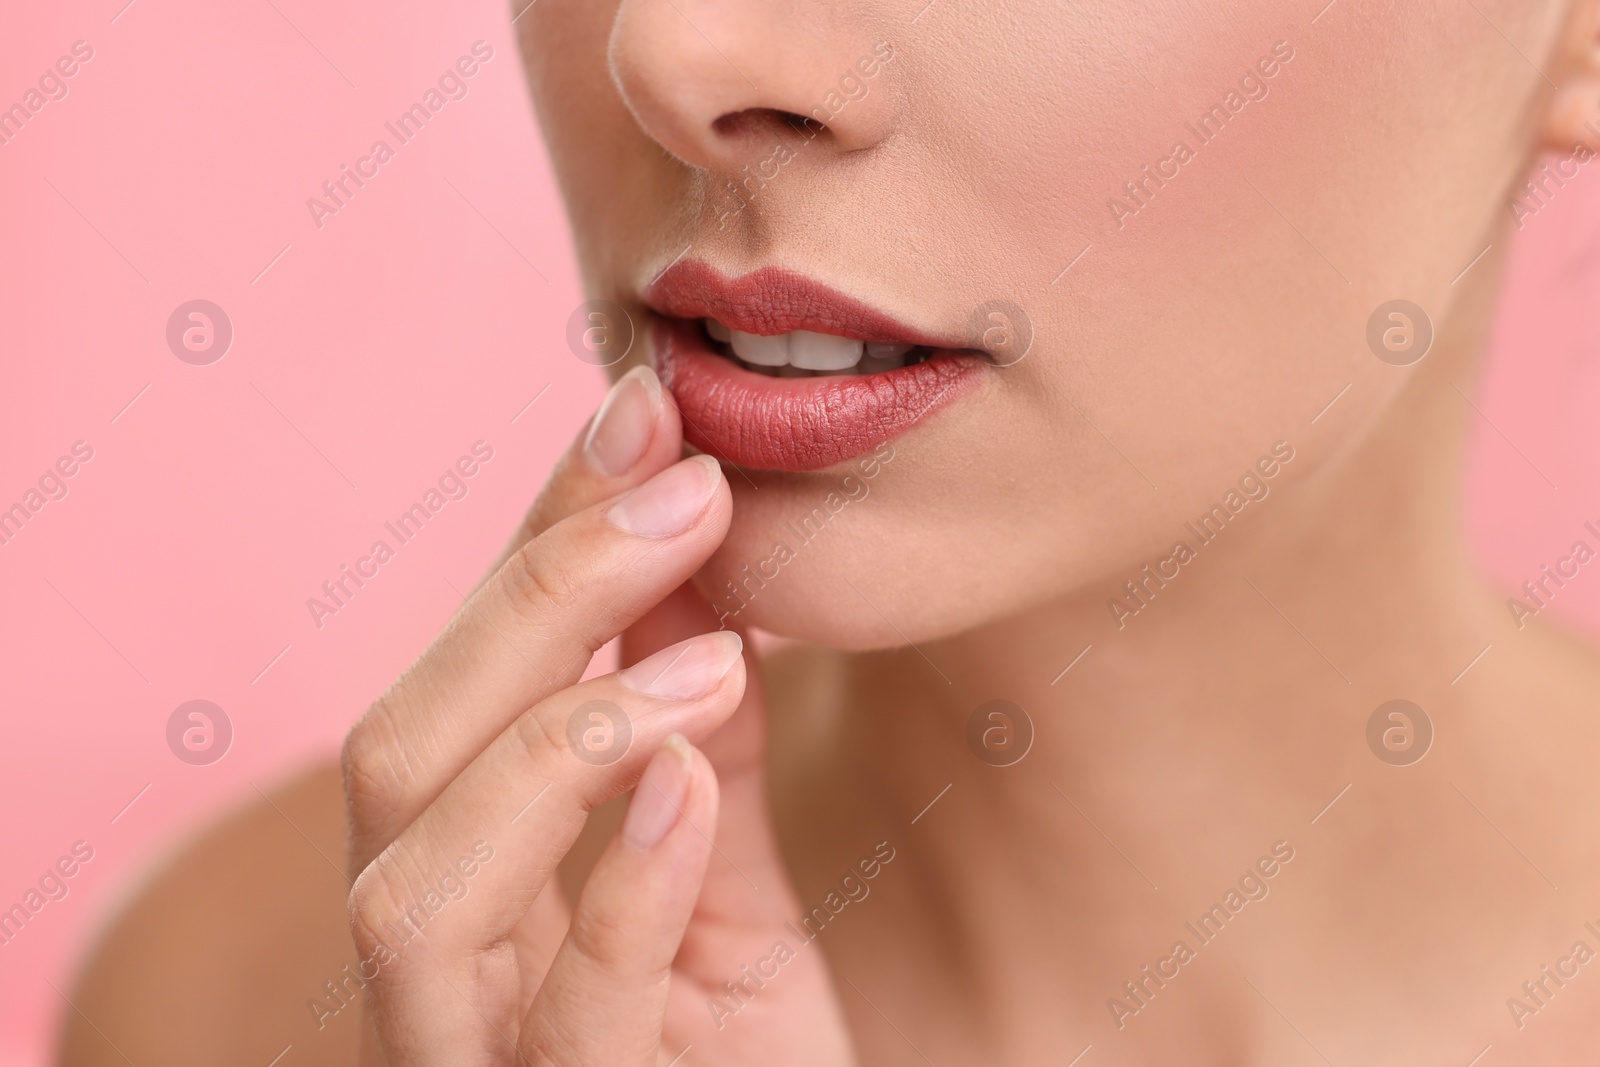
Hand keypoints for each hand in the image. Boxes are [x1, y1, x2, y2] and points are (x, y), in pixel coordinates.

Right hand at [339, 366, 856, 1064]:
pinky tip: (690, 785)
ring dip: (554, 737)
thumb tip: (709, 579)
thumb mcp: (730, 894)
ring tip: (702, 656)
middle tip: (686, 487)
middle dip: (536, 597)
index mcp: (474, 882)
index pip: (471, 675)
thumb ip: (706, 755)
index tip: (642, 407)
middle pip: (403, 750)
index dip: (542, 533)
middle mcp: (439, 966)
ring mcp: (478, 1062)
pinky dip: (619, 887)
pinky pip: (564, 1023)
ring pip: (416, 887)